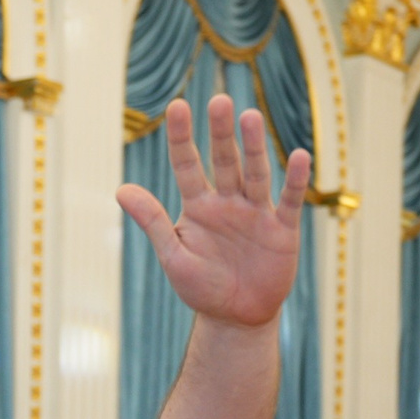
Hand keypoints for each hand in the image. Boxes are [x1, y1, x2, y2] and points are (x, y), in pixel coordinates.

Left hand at [116, 97, 310, 328]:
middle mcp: (228, 201)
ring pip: (255, 173)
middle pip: (224, 160)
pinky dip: (294, 180)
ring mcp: (256, 212)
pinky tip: (298, 156)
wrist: (236, 318)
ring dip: (254, 146)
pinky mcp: (282, 229)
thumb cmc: (201, 288)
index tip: (177, 106)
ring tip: (250, 116)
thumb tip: (121, 189)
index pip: (187, 164)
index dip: (182, 137)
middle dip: (221, 132)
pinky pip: (288, 201)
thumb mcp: (173, 256)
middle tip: (218, 101)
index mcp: (198, 205)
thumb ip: (153, 222)